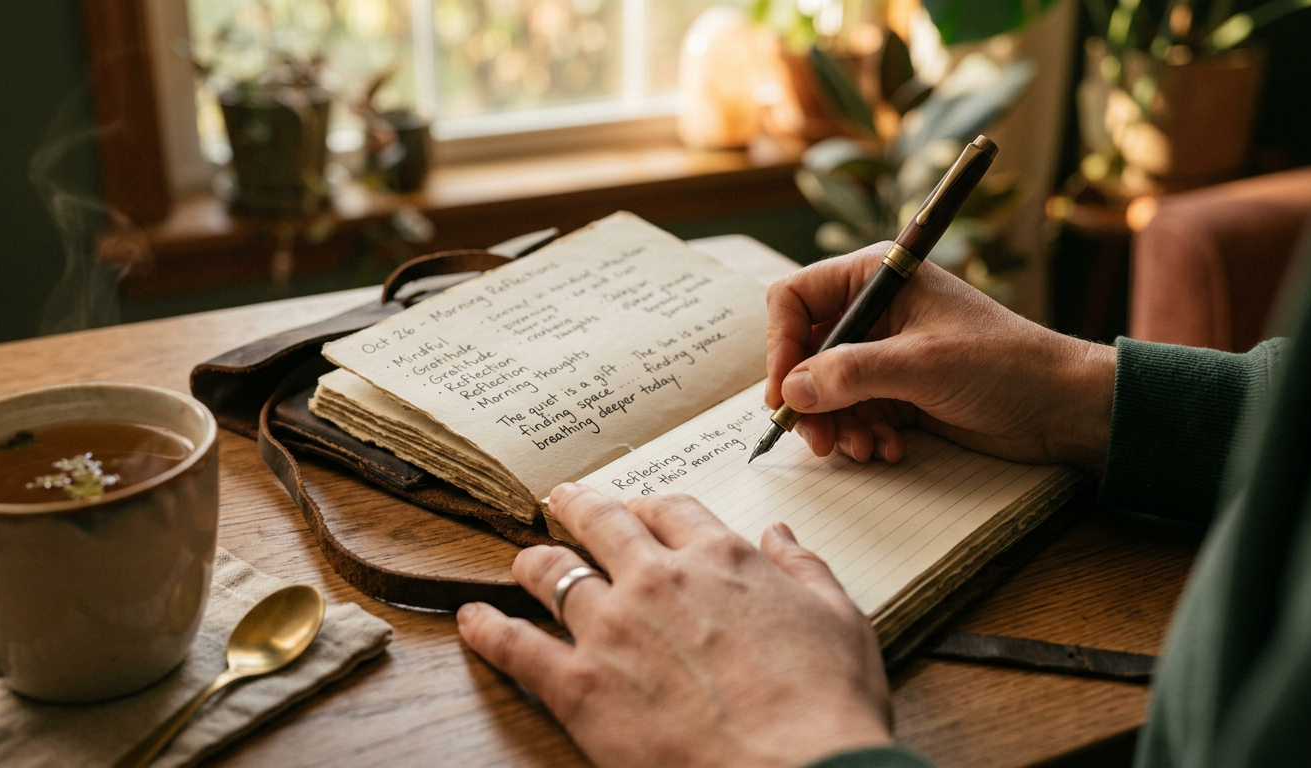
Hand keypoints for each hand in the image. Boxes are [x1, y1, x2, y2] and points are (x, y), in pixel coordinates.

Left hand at [457, 484, 891, 767]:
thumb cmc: (826, 704)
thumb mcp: (839, 619)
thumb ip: (805, 567)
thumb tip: (780, 534)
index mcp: (720, 559)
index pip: (670, 509)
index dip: (649, 506)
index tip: (639, 511)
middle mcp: (657, 580)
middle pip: (600, 523)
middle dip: (576, 507)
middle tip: (561, 501)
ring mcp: (612, 629)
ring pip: (551, 572)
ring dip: (532, 560)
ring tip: (522, 559)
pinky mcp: (579, 685)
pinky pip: (515, 646)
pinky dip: (486, 629)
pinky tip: (471, 620)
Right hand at [766, 242, 1115, 467]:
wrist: (1061, 407)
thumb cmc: (1004, 365)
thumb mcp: (921, 366)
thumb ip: (850, 375)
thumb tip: (790, 392)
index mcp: (877, 278)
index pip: (795, 300)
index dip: (780, 346)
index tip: (783, 395)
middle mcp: (874, 311)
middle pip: (804, 352)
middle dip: (808, 399)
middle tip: (818, 440)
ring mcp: (884, 353)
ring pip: (824, 390)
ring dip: (837, 424)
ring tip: (864, 449)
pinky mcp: (897, 391)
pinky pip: (853, 413)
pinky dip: (862, 435)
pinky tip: (889, 450)